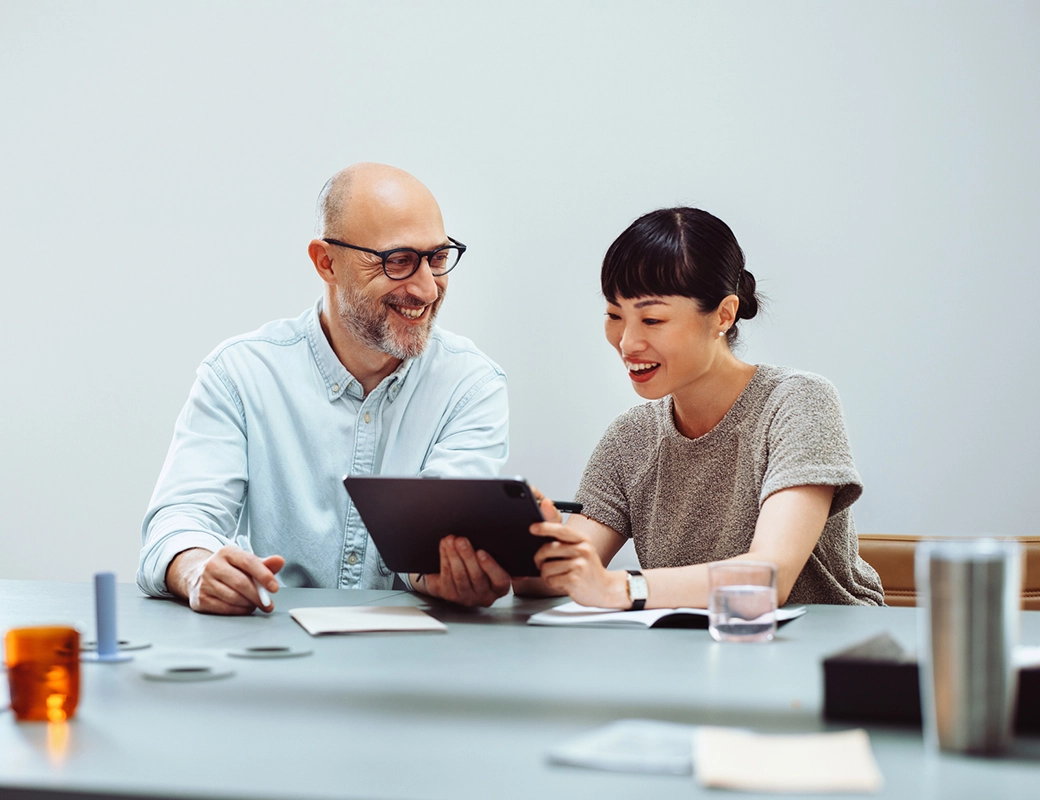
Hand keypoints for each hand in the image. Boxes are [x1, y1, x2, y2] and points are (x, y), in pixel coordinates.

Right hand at [167, 546, 284, 614]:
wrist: (197, 576)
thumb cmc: (229, 570)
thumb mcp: (245, 562)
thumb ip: (264, 564)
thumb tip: (280, 561)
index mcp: (227, 552)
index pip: (248, 562)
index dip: (264, 575)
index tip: (275, 588)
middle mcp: (213, 565)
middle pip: (241, 582)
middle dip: (258, 596)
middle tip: (268, 604)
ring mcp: (204, 582)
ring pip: (233, 597)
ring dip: (249, 604)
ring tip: (256, 604)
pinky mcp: (200, 599)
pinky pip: (224, 608)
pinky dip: (238, 610)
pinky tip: (244, 608)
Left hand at [419, 536, 510, 607]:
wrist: (464, 577)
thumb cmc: (483, 566)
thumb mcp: (494, 562)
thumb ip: (495, 555)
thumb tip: (490, 539)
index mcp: (500, 588)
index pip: (500, 580)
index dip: (490, 567)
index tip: (481, 552)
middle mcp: (485, 596)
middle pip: (477, 576)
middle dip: (467, 555)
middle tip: (461, 540)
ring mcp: (467, 598)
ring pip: (460, 576)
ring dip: (453, 555)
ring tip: (450, 541)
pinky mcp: (451, 595)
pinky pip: (447, 576)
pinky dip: (444, 559)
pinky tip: (444, 548)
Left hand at [531, 511, 628, 608]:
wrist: (604, 589)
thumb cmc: (587, 568)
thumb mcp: (580, 548)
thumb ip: (563, 538)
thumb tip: (542, 521)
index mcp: (583, 539)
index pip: (561, 530)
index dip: (545, 527)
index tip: (533, 528)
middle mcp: (583, 550)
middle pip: (548, 549)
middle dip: (539, 558)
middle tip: (541, 563)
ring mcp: (579, 565)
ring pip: (546, 567)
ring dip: (546, 574)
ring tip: (556, 576)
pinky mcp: (574, 580)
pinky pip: (550, 580)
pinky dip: (551, 583)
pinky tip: (561, 583)